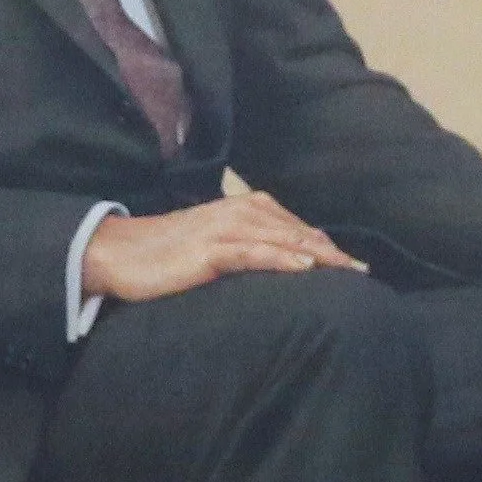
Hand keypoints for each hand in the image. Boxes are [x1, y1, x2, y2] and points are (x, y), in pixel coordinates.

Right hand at [81, 191, 366, 305]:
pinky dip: (281, 258)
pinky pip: (252, 253)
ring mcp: (223, 229)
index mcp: (243, 208)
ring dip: (318, 255)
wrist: (118, 253)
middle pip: (297, 232)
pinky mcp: (208, 249)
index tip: (354, 266)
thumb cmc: (165, 254)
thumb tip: (277, 266)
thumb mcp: (213, 247)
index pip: (296, 227)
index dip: (326, 246)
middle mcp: (238, 212)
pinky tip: (305, 268)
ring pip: (282, 239)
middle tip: (364, 273)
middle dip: (332, 253)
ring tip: (348, 272)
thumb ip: (246, 249)